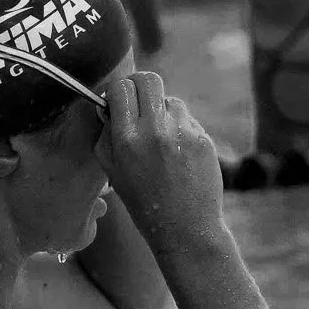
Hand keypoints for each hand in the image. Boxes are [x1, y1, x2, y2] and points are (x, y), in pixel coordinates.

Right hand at [95, 71, 224, 243]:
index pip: (121, 88)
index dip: (119, 90)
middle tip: (141, 100)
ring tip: (163, 142)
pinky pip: (187, 121)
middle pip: (148, 80)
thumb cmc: (144, 202)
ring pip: (171, 100)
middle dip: (141, 86)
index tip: (120, 98)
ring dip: (164, 113)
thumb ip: (106, 134)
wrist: (185, 229)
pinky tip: (180, 156)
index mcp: (126, 140)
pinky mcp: (202, 138)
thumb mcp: (112, 171)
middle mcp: (154, 131)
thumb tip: (108, 105)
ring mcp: (181, 133)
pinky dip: (181, 131)